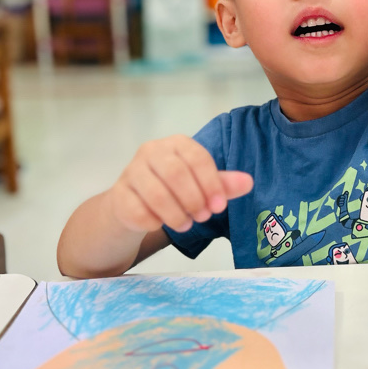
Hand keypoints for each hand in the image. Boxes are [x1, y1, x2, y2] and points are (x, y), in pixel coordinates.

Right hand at [109, 135, 253, 233]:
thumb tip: (248, 183)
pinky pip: (138, 211)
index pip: (197, 158)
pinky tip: (160, 224)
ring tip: (186, 224)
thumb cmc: (173, 190)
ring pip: (156, 194)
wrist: (133, 205)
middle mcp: (151, 151)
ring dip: (176, 214)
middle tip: (204, 217)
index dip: (212, 184)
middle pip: (176, 173)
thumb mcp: (200, 185)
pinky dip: (154, 221)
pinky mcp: (118, 195)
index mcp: (176, 144)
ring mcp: (131, 171)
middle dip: (194, 199)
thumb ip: (223, 184)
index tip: (220, 206)